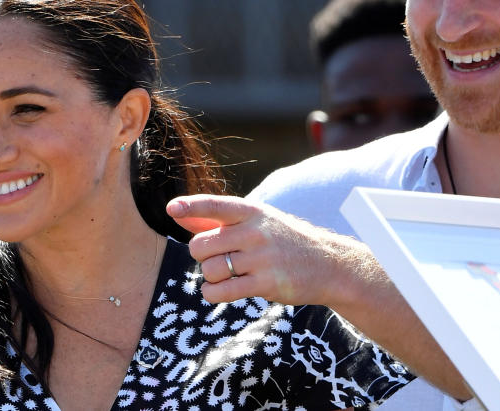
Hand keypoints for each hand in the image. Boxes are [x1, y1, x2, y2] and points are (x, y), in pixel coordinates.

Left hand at [166, 195, 337, 305]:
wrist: (327, 264)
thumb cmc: (283, 240)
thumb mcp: (255, 221)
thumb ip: (215, 219)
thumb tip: (177, 214)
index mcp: (251, 211)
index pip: (215, 205)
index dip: (191, 207)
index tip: (172, 208)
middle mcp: (255, 231)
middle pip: (200, 245)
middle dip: (201, 255)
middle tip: (218, 257)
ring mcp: (261, 258)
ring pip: (209, 270)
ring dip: (210, 277)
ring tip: (226, 274)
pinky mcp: (266, 283)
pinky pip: (221, 291)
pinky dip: (213, 293)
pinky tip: (220, 290)